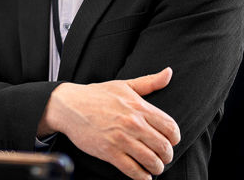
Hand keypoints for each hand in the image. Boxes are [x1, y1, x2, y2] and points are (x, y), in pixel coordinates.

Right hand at [38, 68, 180, 179]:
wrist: (69, 106)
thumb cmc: (96, 95)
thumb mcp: (124, 85)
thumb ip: (149, 82)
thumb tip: (169, 73)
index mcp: (139, 107)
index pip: (170, 127)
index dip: (174, 138)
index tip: (171, 142)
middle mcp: (133, 123)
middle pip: (163, 146)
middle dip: (167, 155)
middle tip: (163, 157)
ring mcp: (121, 138)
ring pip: (151, 161)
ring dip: (156, 168)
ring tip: (154, 167)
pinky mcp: (109, 152)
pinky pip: (133, 170)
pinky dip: (142, 177)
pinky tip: (143, 175)